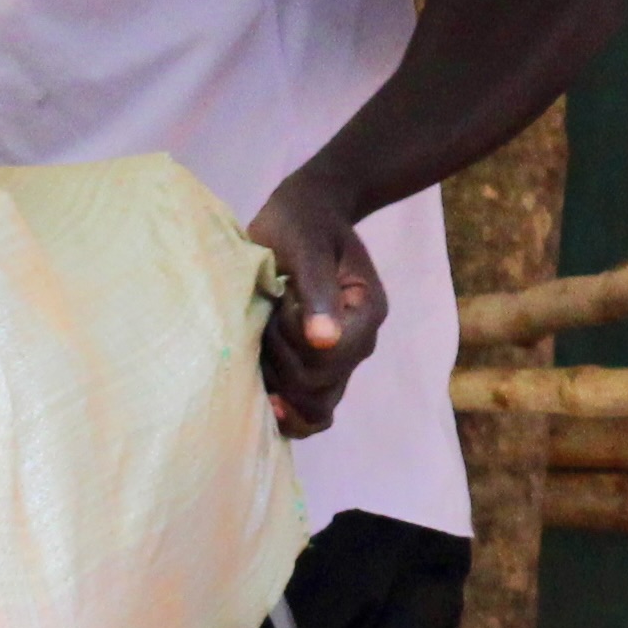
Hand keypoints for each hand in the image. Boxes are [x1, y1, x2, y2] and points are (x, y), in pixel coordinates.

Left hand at [245, 172, 387, 437]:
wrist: (304, 218)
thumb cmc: (302, 223)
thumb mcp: (306, 244)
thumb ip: (317, 290)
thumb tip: (324, 341)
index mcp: (367, 312)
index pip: (330, 357)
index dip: (293, 338)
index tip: (281, 301)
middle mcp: (359, 344)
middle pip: (319, 389)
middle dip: (280, 360)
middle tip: (265, 318)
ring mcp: (340, 360)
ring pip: (314, 407)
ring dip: (277, 382)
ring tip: (260, 341)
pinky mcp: (316, 366)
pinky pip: (308, 407)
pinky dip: (285, 409)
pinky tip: (263, 399)